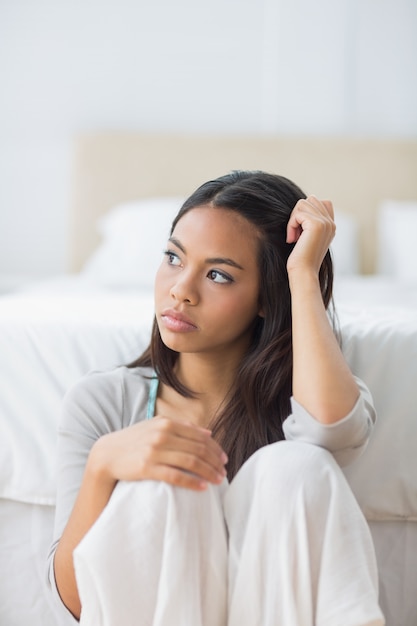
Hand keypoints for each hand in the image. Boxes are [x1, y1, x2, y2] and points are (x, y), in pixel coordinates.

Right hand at [91, 417, 227, 490]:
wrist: (107, 453)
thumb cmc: (135, 440)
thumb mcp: (156, 427)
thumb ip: (182, 427)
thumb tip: (208, 431)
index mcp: (167, 423)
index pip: (199, 436)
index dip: (215, 448)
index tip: (224, 459)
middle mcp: (162, 435)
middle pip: (198, 449)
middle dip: (215, 462)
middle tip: (224, 472)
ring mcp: (154, 451)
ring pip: (190, 462)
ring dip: (208, 472)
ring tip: (218, 481)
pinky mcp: (147, 467)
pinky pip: (175, 476)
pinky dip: (192, 482)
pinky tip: (202, 487)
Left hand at [286, 195, 334, 274]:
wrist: (304, 272)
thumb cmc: (301, 258)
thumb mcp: (307, 237)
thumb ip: (309, 222)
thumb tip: (302, 204)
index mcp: (331, 226)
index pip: (321, 202)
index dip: (306, 212)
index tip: (301, 231)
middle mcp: (331, 223)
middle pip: (310, 199)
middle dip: (298, 214)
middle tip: (296, 233)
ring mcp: (325, 223)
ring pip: (303, 203)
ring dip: (293, 219)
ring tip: (294, 236)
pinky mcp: (317, 224)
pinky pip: (298, 214)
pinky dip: (291, 225)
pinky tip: (292, 239)